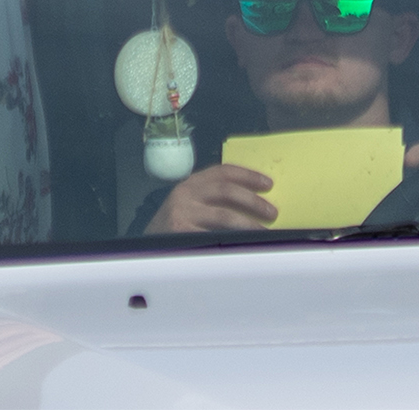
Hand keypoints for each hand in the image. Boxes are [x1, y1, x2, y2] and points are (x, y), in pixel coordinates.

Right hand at [144, 164, 276, 233]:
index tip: (267, 184)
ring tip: (262, 231)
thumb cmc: (174, 226)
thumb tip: (253, 202)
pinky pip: (215, 237)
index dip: (247, 175)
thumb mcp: (190, 204)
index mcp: (191, 183)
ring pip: (224, 216)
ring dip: (248, 224)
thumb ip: (212, 199)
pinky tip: (243, 244)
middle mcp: (186, 194)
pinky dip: (233, 241)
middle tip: (271, 211)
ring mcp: (183, 214)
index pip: (223, 172)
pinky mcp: (183, 234)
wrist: (146, 246)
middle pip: (226, 191)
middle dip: (253, 201)